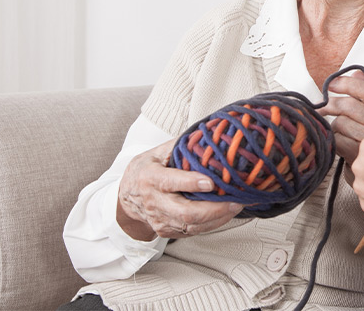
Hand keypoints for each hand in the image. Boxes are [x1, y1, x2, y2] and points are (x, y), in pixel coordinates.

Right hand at [117, 140, 244, 240]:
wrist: (126, 197)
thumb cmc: (147, 169)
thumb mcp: (158, 152)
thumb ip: (182, 145)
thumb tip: (211, 132)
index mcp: (150, 178)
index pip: (171, 182)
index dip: (191, 183)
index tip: (211, 182)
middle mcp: (154, 202)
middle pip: (185, 212)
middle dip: (214, 209)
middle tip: (235, 200)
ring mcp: (160, 219)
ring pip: (192, 225)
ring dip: (218, 218)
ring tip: (237, 206)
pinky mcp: (167, 231)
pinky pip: (193, 231)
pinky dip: (212, 224)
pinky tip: (226, 214)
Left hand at [318, 71, 363, 164]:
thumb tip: (357, 73)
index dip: (346, 84)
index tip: (331, 84)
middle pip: (350, 106)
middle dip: (331, 105)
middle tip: (321, 106)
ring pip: (341, 122)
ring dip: (333, 124)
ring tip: (338, 128)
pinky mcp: (361, 154)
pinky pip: (337, 139)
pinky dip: (333, 137)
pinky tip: (338, 139)